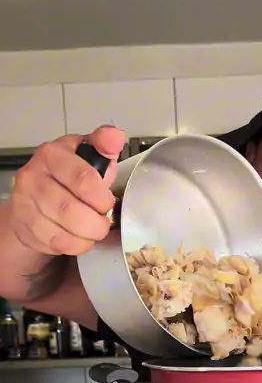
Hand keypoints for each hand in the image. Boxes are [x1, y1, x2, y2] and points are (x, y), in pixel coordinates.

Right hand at [10, 126, 125, 255]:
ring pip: (64, 231)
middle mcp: (33, 177)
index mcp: (52, 155)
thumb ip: (103, 147)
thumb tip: (114, 137)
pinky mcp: (26, 227)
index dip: (102, 198)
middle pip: (71, 210)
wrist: (35, 198)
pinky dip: (77, 245)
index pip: (82, 178)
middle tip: (104, 221)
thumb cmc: (66, 177)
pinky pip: (57, 244)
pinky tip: (81, 238)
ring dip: (87, 235)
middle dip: (96, 222)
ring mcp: (26, 204)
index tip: (108, 203)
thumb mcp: (86, 156)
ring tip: (93, 229)